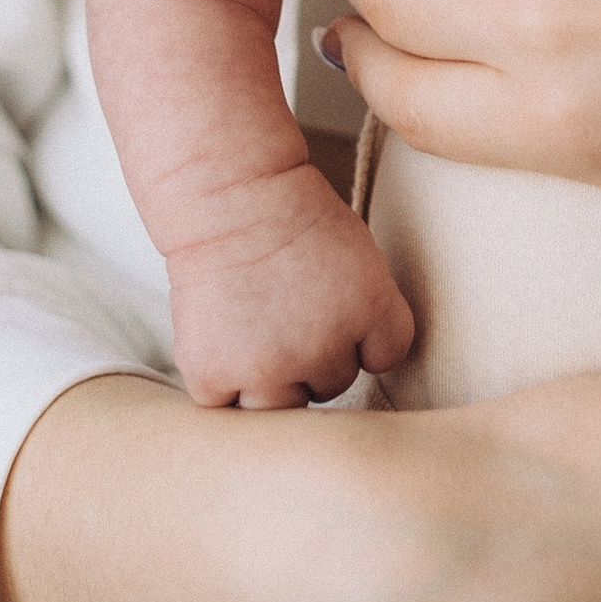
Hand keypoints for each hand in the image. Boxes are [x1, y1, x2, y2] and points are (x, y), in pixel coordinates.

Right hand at [164, 166, 415, 410]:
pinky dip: (221, 380)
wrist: (226, 195)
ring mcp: (269, 368)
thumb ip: (368, 315)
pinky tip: (220, 338)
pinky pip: (227, 404)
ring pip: (282, 406)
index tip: (336, 308)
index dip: (361, 335)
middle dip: (312, 356)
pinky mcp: (215, 377)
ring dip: (271, 381)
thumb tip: (361, 365)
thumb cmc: (289, 215)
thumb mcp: (358, 255)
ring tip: (254, 329)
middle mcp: (325, 349)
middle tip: (285, 308)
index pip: (385, 357)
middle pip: (332, 384)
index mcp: (371, 310)